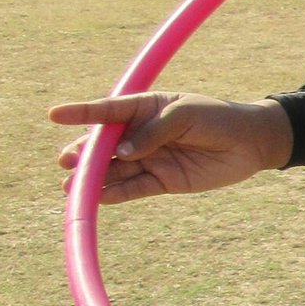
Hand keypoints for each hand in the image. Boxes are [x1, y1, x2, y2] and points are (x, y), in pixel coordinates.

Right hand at [50, 91, 293, 205]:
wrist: (250, 143)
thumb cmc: (218, 118)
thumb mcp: (186, 115)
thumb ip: (154, 131)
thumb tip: (124, 152)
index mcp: (145, 107)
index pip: (108, 110)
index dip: (81, 113)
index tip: (54, 114)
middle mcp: (142, 134)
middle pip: (105, 145)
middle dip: (84, 153)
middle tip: (66, 160)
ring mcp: (150, 158)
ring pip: (115, 169)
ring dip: (93, 178)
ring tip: (71, 187)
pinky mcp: (162, 181)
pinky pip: (134, 188)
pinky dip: (116, 194)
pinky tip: (98, 198)